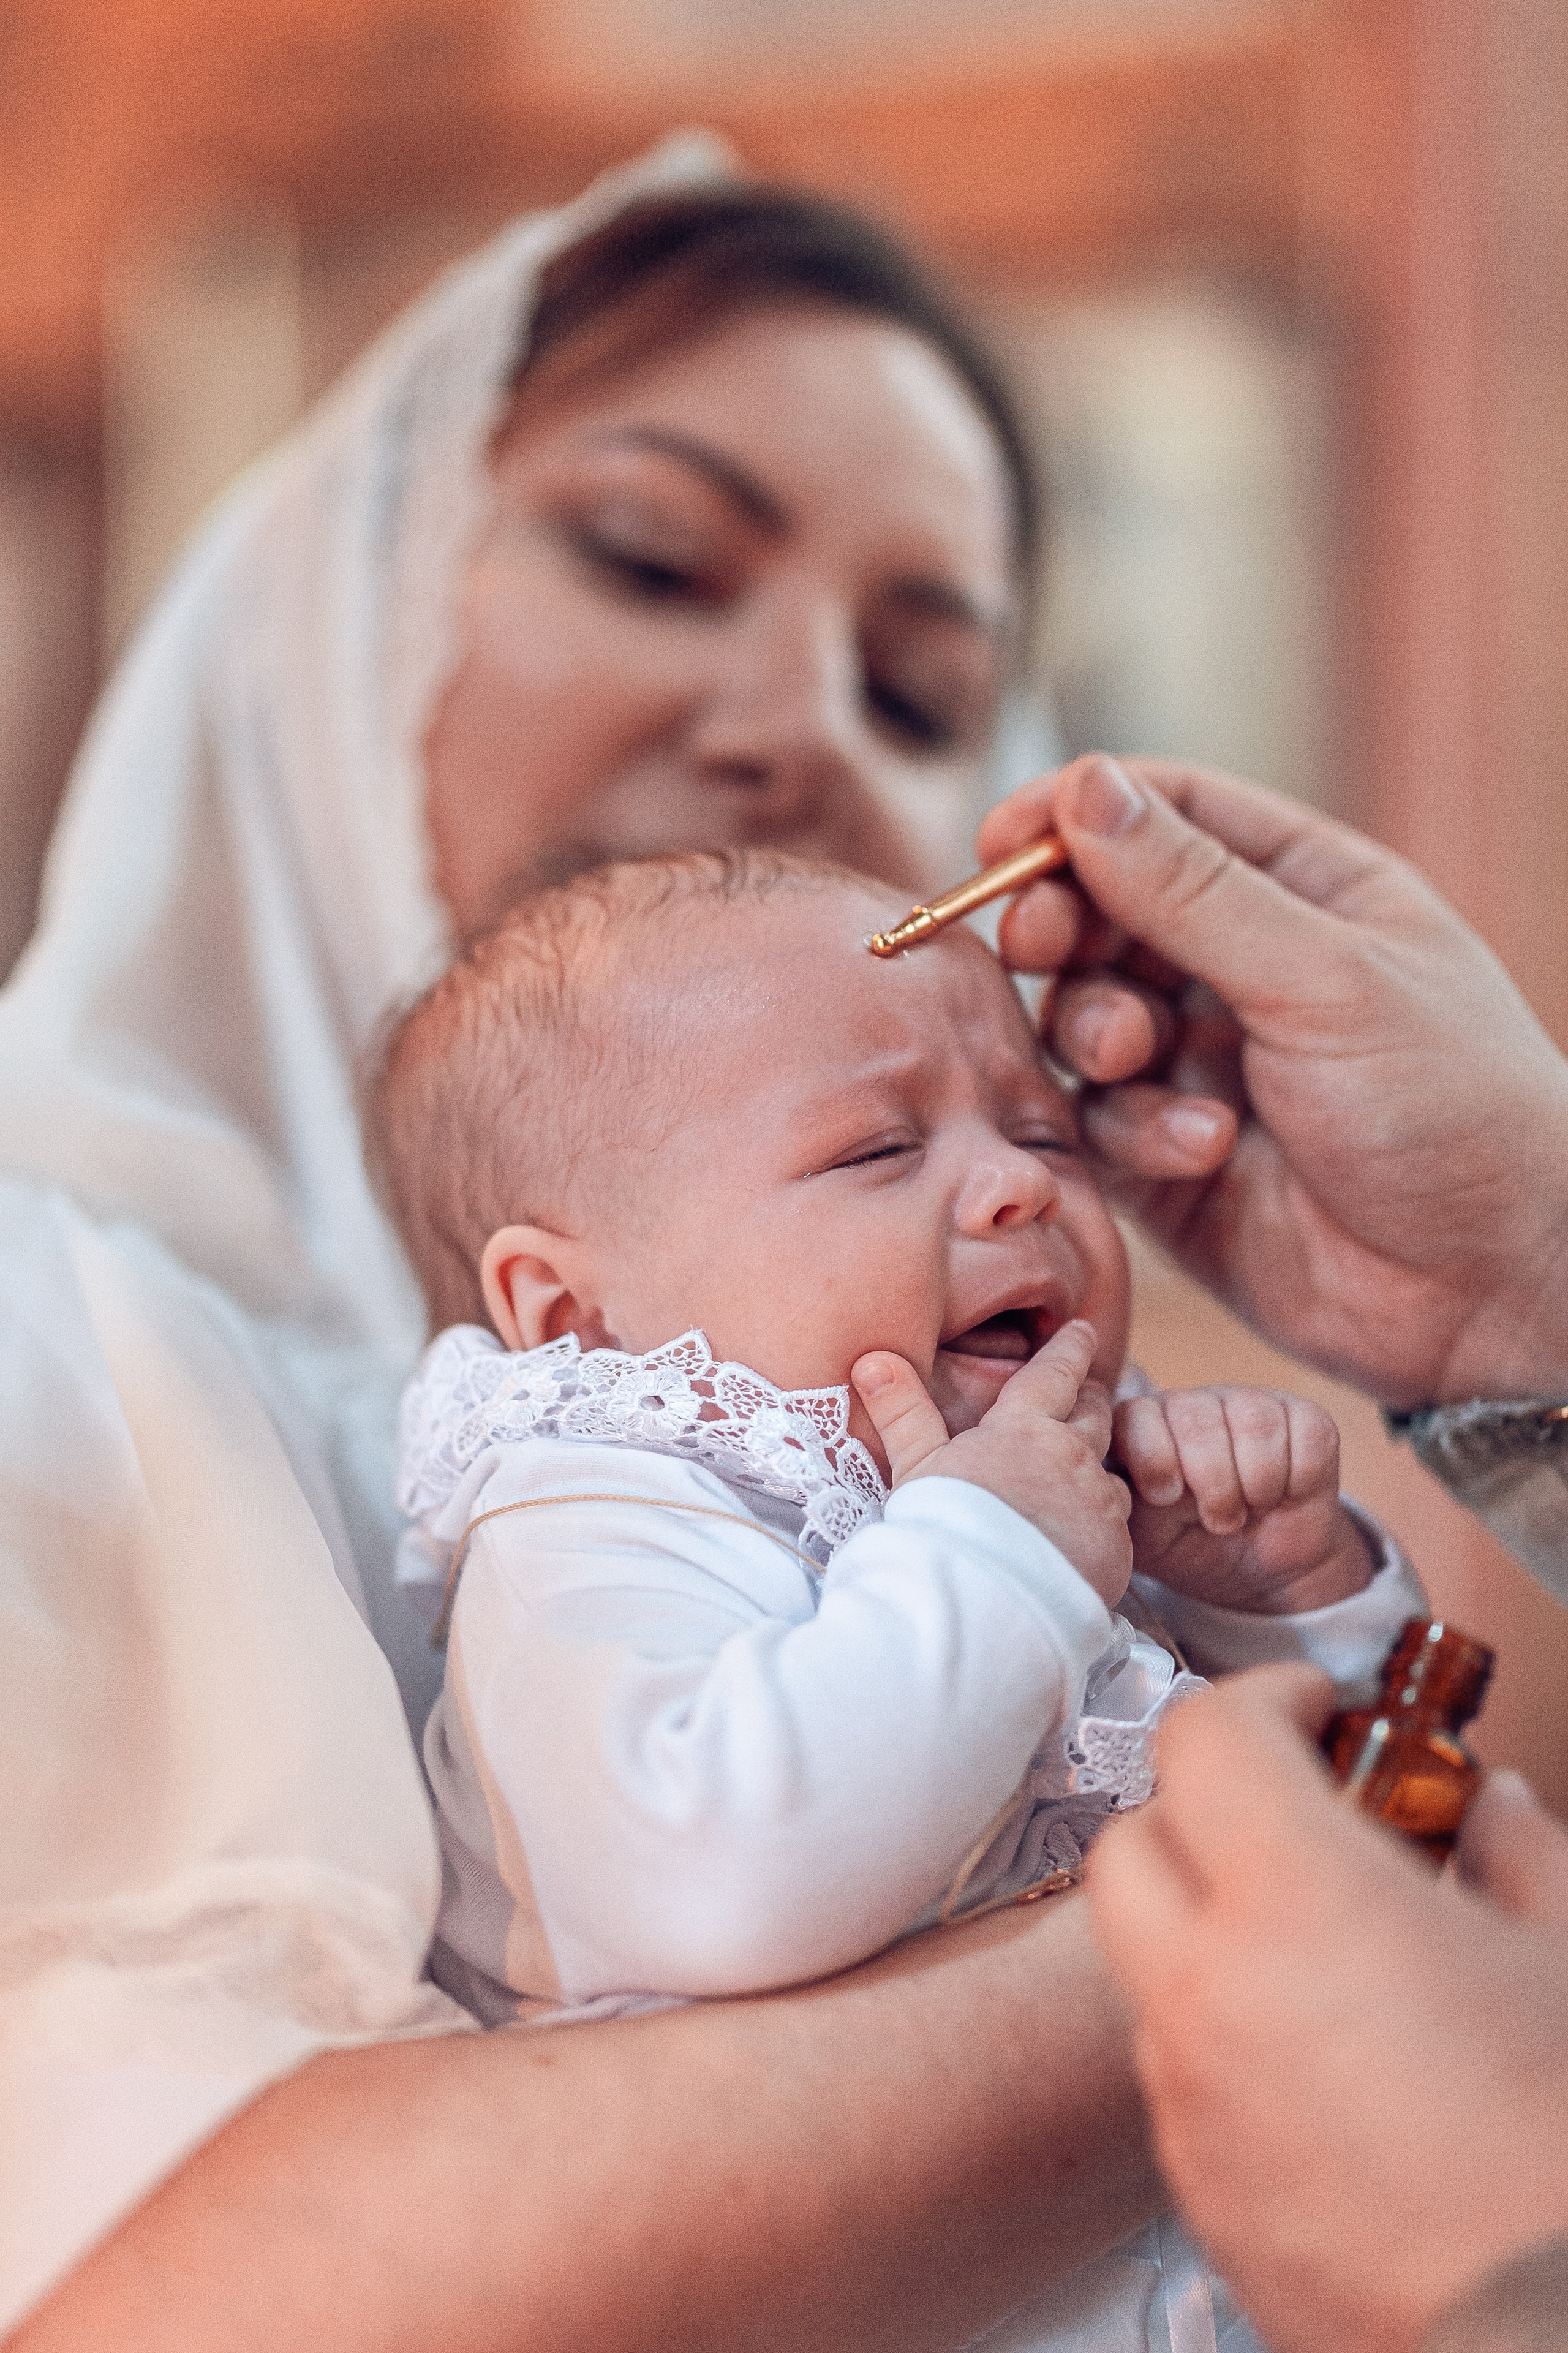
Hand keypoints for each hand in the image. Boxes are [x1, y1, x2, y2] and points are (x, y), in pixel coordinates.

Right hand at [852, 1319, 1131, 1606]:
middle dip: (1093, 1397)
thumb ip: (903, 1411)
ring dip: (1099, 1463)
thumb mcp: (916, 1466)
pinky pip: (1118, 1522)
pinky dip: (1104, 1518)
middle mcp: (1071, 1456)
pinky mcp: (1116, 1548)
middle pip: (1097, 1412)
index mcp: (1024, 1427)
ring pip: (1111, 1469)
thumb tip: (874, 1359)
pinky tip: (1085, 1532)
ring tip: (1085, 1471)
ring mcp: (1098, 1502)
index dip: (1071, 1348)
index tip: (1083, 1331)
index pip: (1056, 1372)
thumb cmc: (943, 1531)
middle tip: (1090, 1392)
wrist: (984, 1605)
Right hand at [978, 755, 1567, 1407]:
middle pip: (1105, 915)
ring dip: (1097, 1033)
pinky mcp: (1173, 1164)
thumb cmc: (1453, 1109)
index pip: (1166, 816)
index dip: (1076, 816)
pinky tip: (1202, 1149)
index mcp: (1304, 893)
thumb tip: (1087, 785)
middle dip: (1065, 930)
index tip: (1002, 838)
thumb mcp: (1324, 976)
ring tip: (1137, 1059)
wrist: (1493, 1288)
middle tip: (1041, 945)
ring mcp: (1205, 1068)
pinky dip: (1133, 1129)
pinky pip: (1102, 1123)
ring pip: (1086, 1022)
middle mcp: (1247, 972)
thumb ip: (1193, 890)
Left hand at [1087, 1664, 1567, 2352]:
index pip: (1203, 1739)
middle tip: (1299, 1812)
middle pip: (1132, 1844)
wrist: (1548, 2341)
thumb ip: (1518, 1858)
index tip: (1315, 1709)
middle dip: (1202, 1809)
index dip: (1261, 1700)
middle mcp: (1211, 1997)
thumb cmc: (1560, 2167)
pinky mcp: (1203, 2200)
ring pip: (1145, 1967)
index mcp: (1300, 1908)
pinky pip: (1181, 2078)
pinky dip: (1226, 2037)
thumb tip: (1496, 1815)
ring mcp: (1193, 2107)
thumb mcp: (1564, 1966)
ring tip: (1328, 1946)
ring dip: (1208, 1929)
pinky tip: (1331, 2058)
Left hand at [1113, 1385, 1372, 1613]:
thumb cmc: (1190, 1547)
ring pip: (1254, 1424)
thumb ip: (1111, 1500)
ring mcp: (1252, 1403)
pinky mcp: (1307, 1419)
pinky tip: (1282, 1498)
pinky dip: (1294, 1482)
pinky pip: (1305, 1439)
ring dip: (1253, 1489)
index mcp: (1145, 1425)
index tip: (1165, 1499)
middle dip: (1211, 1485)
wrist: (1262, 1574)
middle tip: (1215, 1521)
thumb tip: (1085, 1482)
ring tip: (1245, 1512)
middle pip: (1196, 1419)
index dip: (1154, 1458)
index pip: (1138, 1414)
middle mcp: (1196, 1404)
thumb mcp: (1141, 1534)